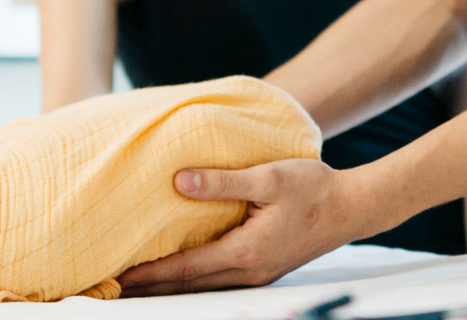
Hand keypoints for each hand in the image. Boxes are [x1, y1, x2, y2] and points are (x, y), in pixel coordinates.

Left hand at [117, 159, 365, 295]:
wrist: (353, 206)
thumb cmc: (314, 189)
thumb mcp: (268, 177)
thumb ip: (223, 181)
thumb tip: (180, 181)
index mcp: (245, 252)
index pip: (184, 269)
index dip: (148, 274)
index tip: (118, 276)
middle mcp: (248, 271)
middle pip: (188, 287)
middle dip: (151, 289)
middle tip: (114, 288)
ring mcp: (257, 274)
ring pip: (202, 287)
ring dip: (169, 287)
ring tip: (138, 285)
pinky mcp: (264, 268)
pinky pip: (218, 280)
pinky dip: (192, 280)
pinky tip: (180, 273)